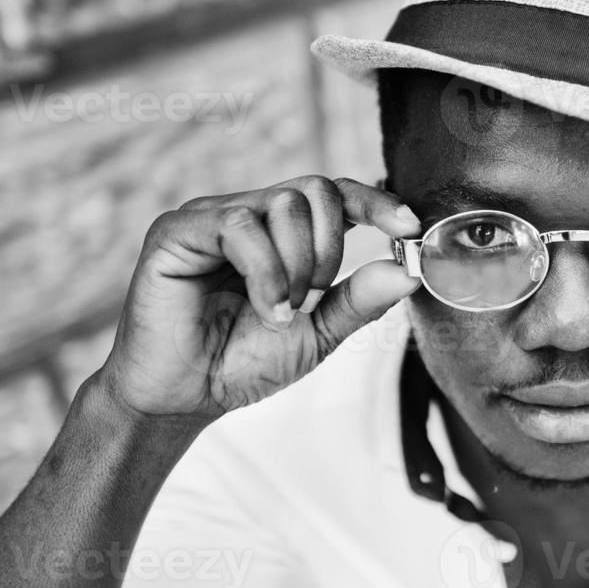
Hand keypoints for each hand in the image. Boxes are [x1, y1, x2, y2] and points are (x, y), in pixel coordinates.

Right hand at [97, 176, 421, 419]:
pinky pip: (240, 226)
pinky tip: (264, 309)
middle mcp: (249, 216)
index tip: (409, 227)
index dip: (376, 202)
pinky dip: (265, 273)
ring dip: (296, 267)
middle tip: (313, 299)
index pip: (336, 195)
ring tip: (279, 312)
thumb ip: (360, 301)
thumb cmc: (242, 363)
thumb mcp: (318, 333)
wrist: (185, 397)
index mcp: (283, 235)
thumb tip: (409, 271)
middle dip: (330, 248)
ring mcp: (212, 217)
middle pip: (316, 190)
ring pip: (282, 205)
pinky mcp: (178, 229)